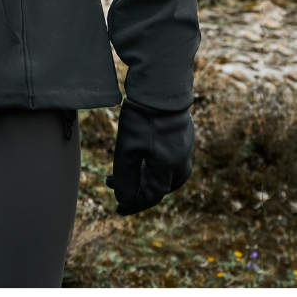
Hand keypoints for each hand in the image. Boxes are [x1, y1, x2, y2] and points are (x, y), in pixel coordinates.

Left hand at [106, 97, 193, 215]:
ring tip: (126, 171)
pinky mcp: (184, 136)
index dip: (133, 204)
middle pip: (158, 187)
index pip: (151, 197)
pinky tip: (141, 155)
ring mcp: (185, 149)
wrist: (162, 87)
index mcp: (169, 170)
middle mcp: (181, 163)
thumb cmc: (143, 118)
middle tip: (111, 182)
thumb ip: (125, 178)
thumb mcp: (128, 149)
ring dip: (143, 176)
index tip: (119, 209)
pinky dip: (152, 163)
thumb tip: (124, 201)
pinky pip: (169, 159)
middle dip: (135, 188)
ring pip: (165, 174)